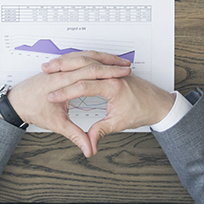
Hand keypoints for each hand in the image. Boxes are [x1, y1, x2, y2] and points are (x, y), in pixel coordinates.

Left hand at [3, 51, 131, 157]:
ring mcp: (58, 68)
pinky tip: (101, 61)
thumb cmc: (32, 110)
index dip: (107, 73)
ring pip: (83, 55)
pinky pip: (76, 57)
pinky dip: (90, 57)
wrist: (16, 102)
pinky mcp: (58, 68)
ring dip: (100, 57)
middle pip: (88, 61)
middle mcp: (60, 72)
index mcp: (60, 82)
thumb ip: (76, 135)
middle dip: (109, 63)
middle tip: (127, 67)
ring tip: (118, 62)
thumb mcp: (56, 125)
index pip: (87, 73)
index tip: (122, 75)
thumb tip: (89, 149)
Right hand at [44, 52, 174, 153]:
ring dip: (68, 60)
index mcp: (113, 87)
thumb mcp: (119, 123)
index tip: (52, 98)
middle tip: (45, 72)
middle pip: (80, 66)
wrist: (159, 103)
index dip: (64, 93)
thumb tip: (88, 145)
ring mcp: (112, 70)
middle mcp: (111, 75)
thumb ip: (100, 132)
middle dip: (61, 69)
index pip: (82, 86)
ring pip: (85, 58)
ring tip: (51, 64)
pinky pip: (92, 58)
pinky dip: (78, 58)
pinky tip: (68, 61)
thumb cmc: (143, 110)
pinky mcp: (112, 69)